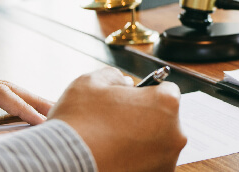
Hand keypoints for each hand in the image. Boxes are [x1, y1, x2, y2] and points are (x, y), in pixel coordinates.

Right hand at [48, 67, 186, 171]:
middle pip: (164, 119)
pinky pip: (150, 162)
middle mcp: (175, 133)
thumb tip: (125, 83)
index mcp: (166, 103)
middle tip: (117, 122)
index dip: (146, 93)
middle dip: (145, 118)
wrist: (63, 163)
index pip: (166, 90)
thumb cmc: (78, 121)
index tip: (130, 100)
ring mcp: (168, 160)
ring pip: (158, 143)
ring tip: (113, 142)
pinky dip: (136, 160)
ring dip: (141, 140)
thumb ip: (115, 76)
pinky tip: (114, 156)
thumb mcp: (91, 82)